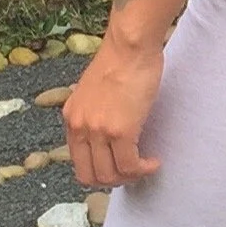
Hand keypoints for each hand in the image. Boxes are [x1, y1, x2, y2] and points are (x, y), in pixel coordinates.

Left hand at [64, 37, 163, 189]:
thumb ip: (94, 114)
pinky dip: (143, 169)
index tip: (118, 168)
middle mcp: (80, 127)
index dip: (100, 172)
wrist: (130, 45)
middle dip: (114, 181)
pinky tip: (153, 162)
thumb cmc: (120, 60)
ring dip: (130, 177)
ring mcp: (98, 130)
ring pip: (110, 175)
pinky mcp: (121, 130)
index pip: (78, 163)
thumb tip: (108, 135)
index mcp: (72, 118)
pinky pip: (130, 165)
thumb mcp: (94, 92)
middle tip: (132, 172)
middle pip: (91, 176)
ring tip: (145, 166)